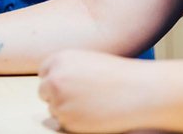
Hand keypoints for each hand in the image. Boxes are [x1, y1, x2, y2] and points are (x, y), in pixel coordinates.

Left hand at [37, 49, 155, 132]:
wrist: (138, 91)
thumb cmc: (118, 75)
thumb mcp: (88, 61)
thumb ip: (68, 69)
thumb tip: (53, 82)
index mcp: (59, 59)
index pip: (44, 73)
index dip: (56, 80)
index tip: (69, 85)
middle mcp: (55, 79)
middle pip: (44, 92)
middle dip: (57, 96)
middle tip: (80, 97)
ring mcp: (59, 101)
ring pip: (54, 109)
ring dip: (68, 109)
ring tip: (93, 103)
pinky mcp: (68, 121)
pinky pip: (64, 123)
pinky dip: (76, 121)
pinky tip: (95, 113)